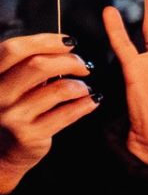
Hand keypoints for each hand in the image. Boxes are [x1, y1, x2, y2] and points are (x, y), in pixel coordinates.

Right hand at [0, 34, 96, 193]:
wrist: (0, 153)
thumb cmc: (10, 112)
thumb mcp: (8, 86)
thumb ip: (24, 67)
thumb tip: (61, 46)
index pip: (15, 49)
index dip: (45, 41)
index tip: (68, 41)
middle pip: (38, 65)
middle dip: (69, 61)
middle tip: (83, 65)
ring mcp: (13, 115)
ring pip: (57, 89)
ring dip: (80, 85)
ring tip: (85, 87)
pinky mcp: (30, 134)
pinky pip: (67, 113)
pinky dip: (85, 104)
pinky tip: (91, 101)